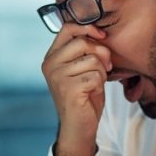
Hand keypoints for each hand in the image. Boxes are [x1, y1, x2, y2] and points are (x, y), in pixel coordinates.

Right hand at [41, 23, 111, 155]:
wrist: (78, 127)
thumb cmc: (83, 96)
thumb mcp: (81, 68)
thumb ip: (84, 51)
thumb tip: (100, 34)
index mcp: (51, 56)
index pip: (68, 28)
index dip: (88, 28)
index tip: (102, 36)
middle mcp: (50, 64)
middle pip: (83, 42)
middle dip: (101, 53)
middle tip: (105, 67)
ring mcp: (58, 77)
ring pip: (92, 60)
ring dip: (101, 72)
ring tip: (95, 83)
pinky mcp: (69, 88)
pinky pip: (96, 76)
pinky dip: (100, 84)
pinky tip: (92, 92)